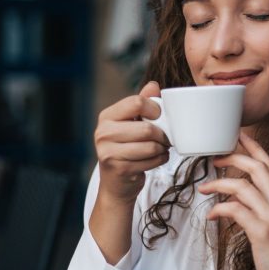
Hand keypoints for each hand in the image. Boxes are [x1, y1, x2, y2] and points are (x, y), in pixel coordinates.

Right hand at [94, 81, 169, 203]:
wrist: (117, 184)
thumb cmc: (127, 149)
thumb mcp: (131, 124)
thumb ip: (142, 104)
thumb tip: (153, 85)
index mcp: (107, 117)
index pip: (136, 103)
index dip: (155, 109)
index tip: (159, 117)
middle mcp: (103, 133)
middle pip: (147, 128)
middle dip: (162, 135)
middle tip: (164, 138)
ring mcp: (108, 152)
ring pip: (151, 145)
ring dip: (162, 148)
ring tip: (160, 149)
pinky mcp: (119, 168)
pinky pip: (151, 160)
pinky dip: (160, 159)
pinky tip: (155, 159)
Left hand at [198, 132, 268, 269]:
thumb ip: (257, 208)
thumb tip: (233, 197)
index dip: (253, 147)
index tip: (237, 134)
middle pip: (257, 167)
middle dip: (233, 157)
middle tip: (213, 159)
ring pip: (243, 186)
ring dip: (219, 184)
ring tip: (204, 188)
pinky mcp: (262, 232)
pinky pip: (236, 209)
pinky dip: (220, 208)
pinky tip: (212, 216)